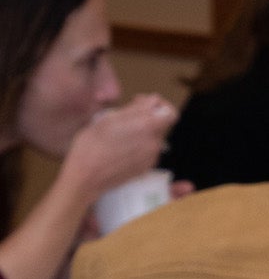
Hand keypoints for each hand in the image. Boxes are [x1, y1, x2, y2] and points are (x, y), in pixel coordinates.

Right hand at [55, 95, 176, 203]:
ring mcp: (152, 157)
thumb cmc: (92, 145)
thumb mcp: (109, 119)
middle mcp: (154, 143)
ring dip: (142, 131)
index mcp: (147, 127)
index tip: (143, 104)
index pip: (171, 113)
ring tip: (120, 132)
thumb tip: (153, 101)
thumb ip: (136, 109)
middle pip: (161, 125)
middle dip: (148, 118)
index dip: (160, 105)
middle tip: (127, 116)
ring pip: (154, 138)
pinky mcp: (146, 167)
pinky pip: (148, 150)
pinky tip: (120, 146)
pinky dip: (139, 144)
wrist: (87, 177)